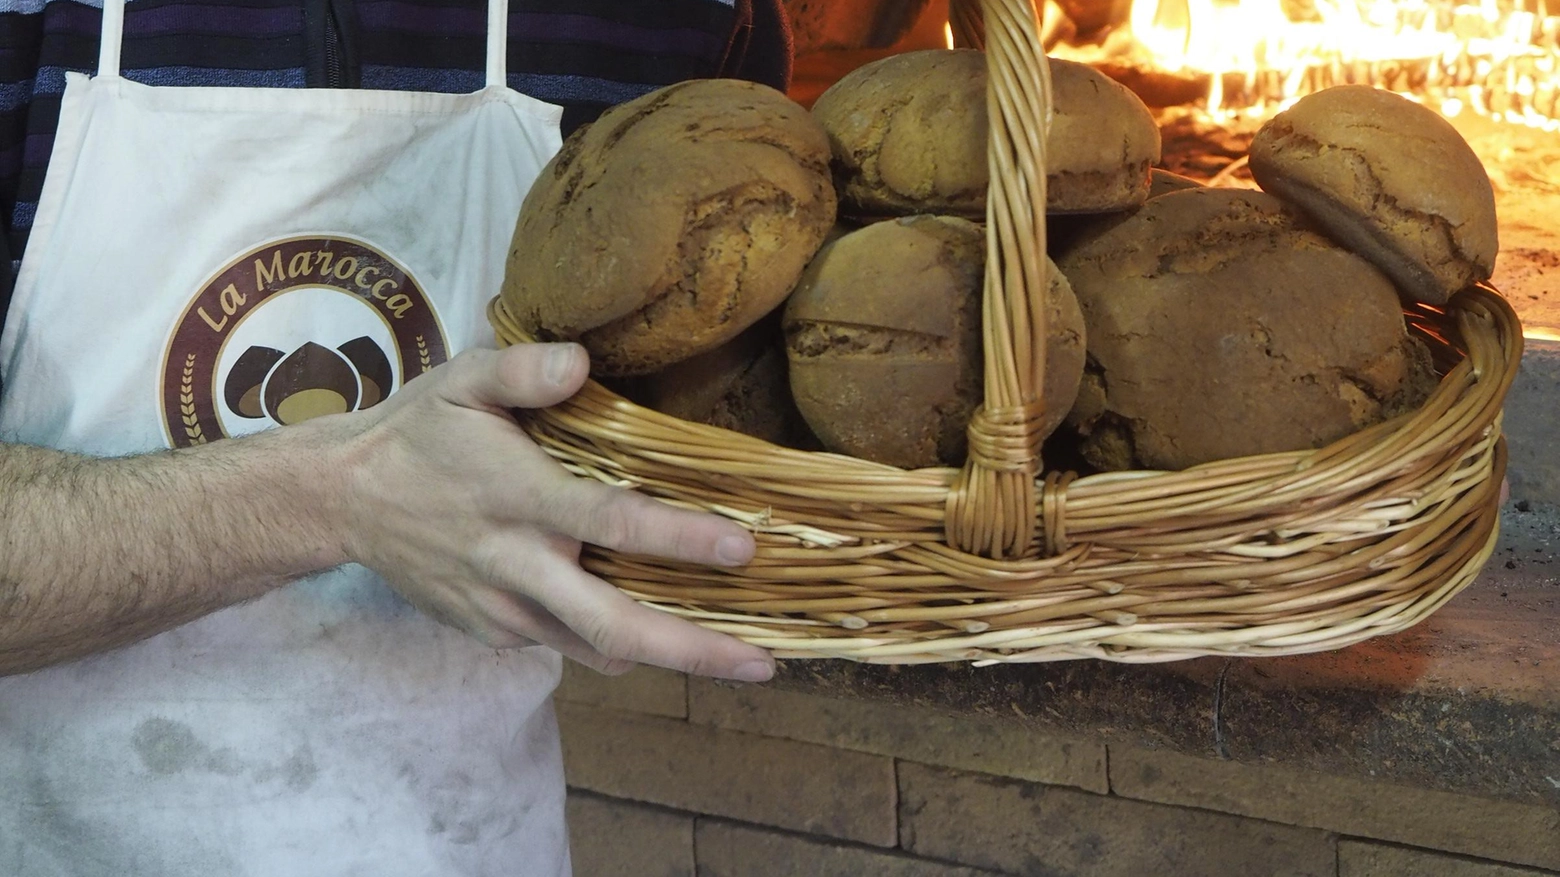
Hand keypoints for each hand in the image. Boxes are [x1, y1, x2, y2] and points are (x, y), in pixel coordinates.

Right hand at [324, 343, 774, 682]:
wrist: (342, 502)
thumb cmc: (418, 433)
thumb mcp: (460, 381)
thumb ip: (523, 371)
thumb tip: (582, 361)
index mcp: (518, 497)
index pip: (609, 524)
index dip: (678, 540)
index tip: (743, 551)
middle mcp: (516, 564)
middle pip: (615, 626)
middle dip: (693, 651)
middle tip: (761, 666)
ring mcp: (504, 608)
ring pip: (596, 650)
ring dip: (665, 657)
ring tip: (733, 655)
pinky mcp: (494, 631)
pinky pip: (566, 644)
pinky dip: (612, 642)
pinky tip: (652, 622)